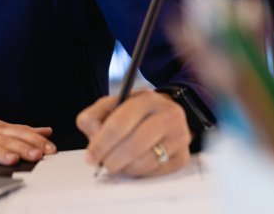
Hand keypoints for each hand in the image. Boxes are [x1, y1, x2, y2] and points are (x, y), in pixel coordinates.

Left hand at [76, 89, 191, 176]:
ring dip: (124, 168)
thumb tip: (93, 137)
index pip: (119, 124)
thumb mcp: (112, 105)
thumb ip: (94, 116)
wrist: (167, 114)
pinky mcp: (182, 157)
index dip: (101, 144)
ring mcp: (179, 137)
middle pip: (133, 146)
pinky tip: (133, 164)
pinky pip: (154, 173)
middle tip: (102, 164)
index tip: (90, 157)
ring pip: (144, 163)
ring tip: (117, 163)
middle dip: (112, 160)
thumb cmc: (134, 112)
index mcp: (147, 99)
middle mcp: (168, 115)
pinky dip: (138, 173)